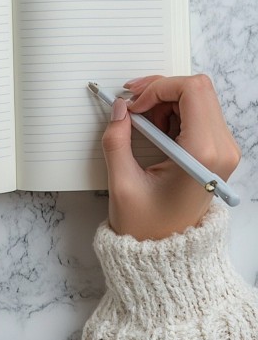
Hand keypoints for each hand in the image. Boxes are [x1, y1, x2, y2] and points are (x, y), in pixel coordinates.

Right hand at [101, 74, 240, 239]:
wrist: (168, 253)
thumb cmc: (148, 226)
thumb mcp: (123, 183)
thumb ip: (116, 140)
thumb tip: (119, 108)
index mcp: (204, 154)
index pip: (192, 91)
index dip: (158, 87)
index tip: (133, 104)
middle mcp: (222, 149)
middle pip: (196, 89)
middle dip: (159, 91)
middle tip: (131, 107)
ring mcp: (223, 149)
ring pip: (197, 98)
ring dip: (164, 102)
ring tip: (142, 126)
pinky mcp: (217, 151)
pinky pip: (198, 114)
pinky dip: (172, 113)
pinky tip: (154, 131)